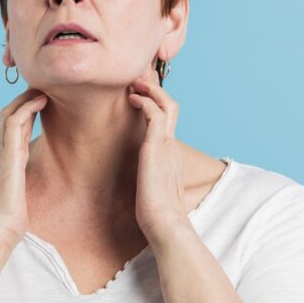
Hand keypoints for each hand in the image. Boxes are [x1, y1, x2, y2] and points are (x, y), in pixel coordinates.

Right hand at [0, 86, 48, 248]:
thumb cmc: (8, 221)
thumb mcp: (20, 196)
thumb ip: (24, 186)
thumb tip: (33, 186)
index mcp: (4, 161)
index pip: (12, 127)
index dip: (25, 110)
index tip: (41, 99)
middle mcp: (1, 153)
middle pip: (9, 115)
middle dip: (25, 99)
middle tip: (42, 86)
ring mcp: (2, 153)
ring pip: (10, 113)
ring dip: (26, 97)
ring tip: (42, 87)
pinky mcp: (8, 156)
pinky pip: (13, 123)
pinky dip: (27, 107)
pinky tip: (40, 100)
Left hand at [126, 66, 189, 241]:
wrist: (164, 224)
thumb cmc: (154, 212)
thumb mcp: (147, 186)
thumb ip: (143, 176)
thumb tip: (131, 178)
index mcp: (169, 153)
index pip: (167, 118)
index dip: (155, 101)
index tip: (139, 91)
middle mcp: (171, 146)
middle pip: (170, 105)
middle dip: (154, 87)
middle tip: (136, 78)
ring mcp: (167, 145)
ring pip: (167, 103)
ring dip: (150, 89)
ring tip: (134, 82)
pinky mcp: (158, 147)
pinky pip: (156, 114)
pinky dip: (145, 100)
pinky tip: (132, 98)